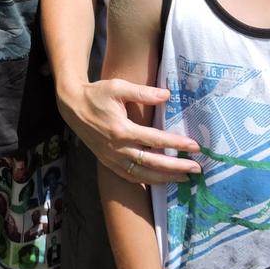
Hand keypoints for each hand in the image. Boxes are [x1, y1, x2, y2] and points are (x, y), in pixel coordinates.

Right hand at [60, 77, 200, 182]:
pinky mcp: (107, 162)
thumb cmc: (96, 93)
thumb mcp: (118, 87)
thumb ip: (143, 93)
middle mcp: (117, 148)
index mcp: (121, 129)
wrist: (72, 106)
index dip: (176, 144)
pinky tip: (161, 181)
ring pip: (142, 174)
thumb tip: (167, 95)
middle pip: (152, 162)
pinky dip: (147, 181)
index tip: (195, 146)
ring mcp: (111, 158)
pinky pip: (129, 176)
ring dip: (165, 178)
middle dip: (176, 167)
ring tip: (185, 178)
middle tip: (197, 169)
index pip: (155, 140)